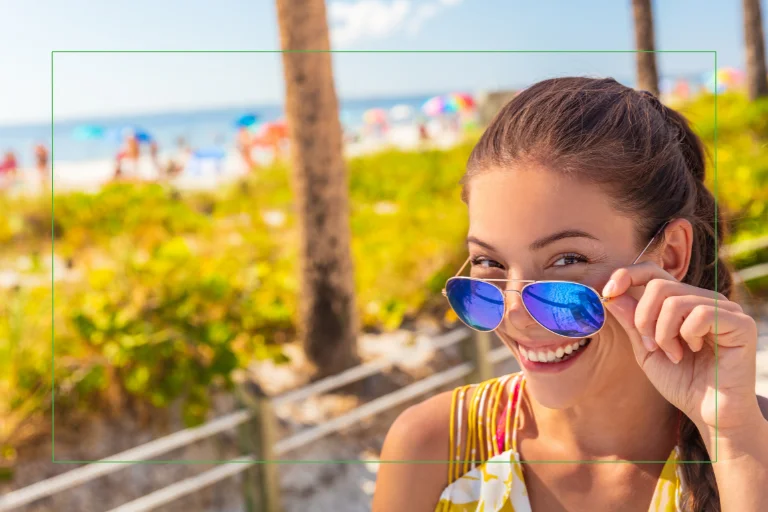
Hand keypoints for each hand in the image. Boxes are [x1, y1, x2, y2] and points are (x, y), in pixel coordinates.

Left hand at [601, 261, 760, 433]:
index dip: (628, 275)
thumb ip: (631, 321)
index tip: (608, 291)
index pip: (653, 272)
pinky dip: (687, 335)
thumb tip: (611, 293)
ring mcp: (725, 309)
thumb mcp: (646, 349)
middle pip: (659, 285)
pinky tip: (694, 350)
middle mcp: (705, 299)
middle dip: (644, 318)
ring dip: (664, 332)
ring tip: (673, 354)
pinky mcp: (740, 323)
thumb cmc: (681, 382)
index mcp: (683, 302)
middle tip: (652, 345)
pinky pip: (701, 313)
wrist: (709, 413)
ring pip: (675, 300)